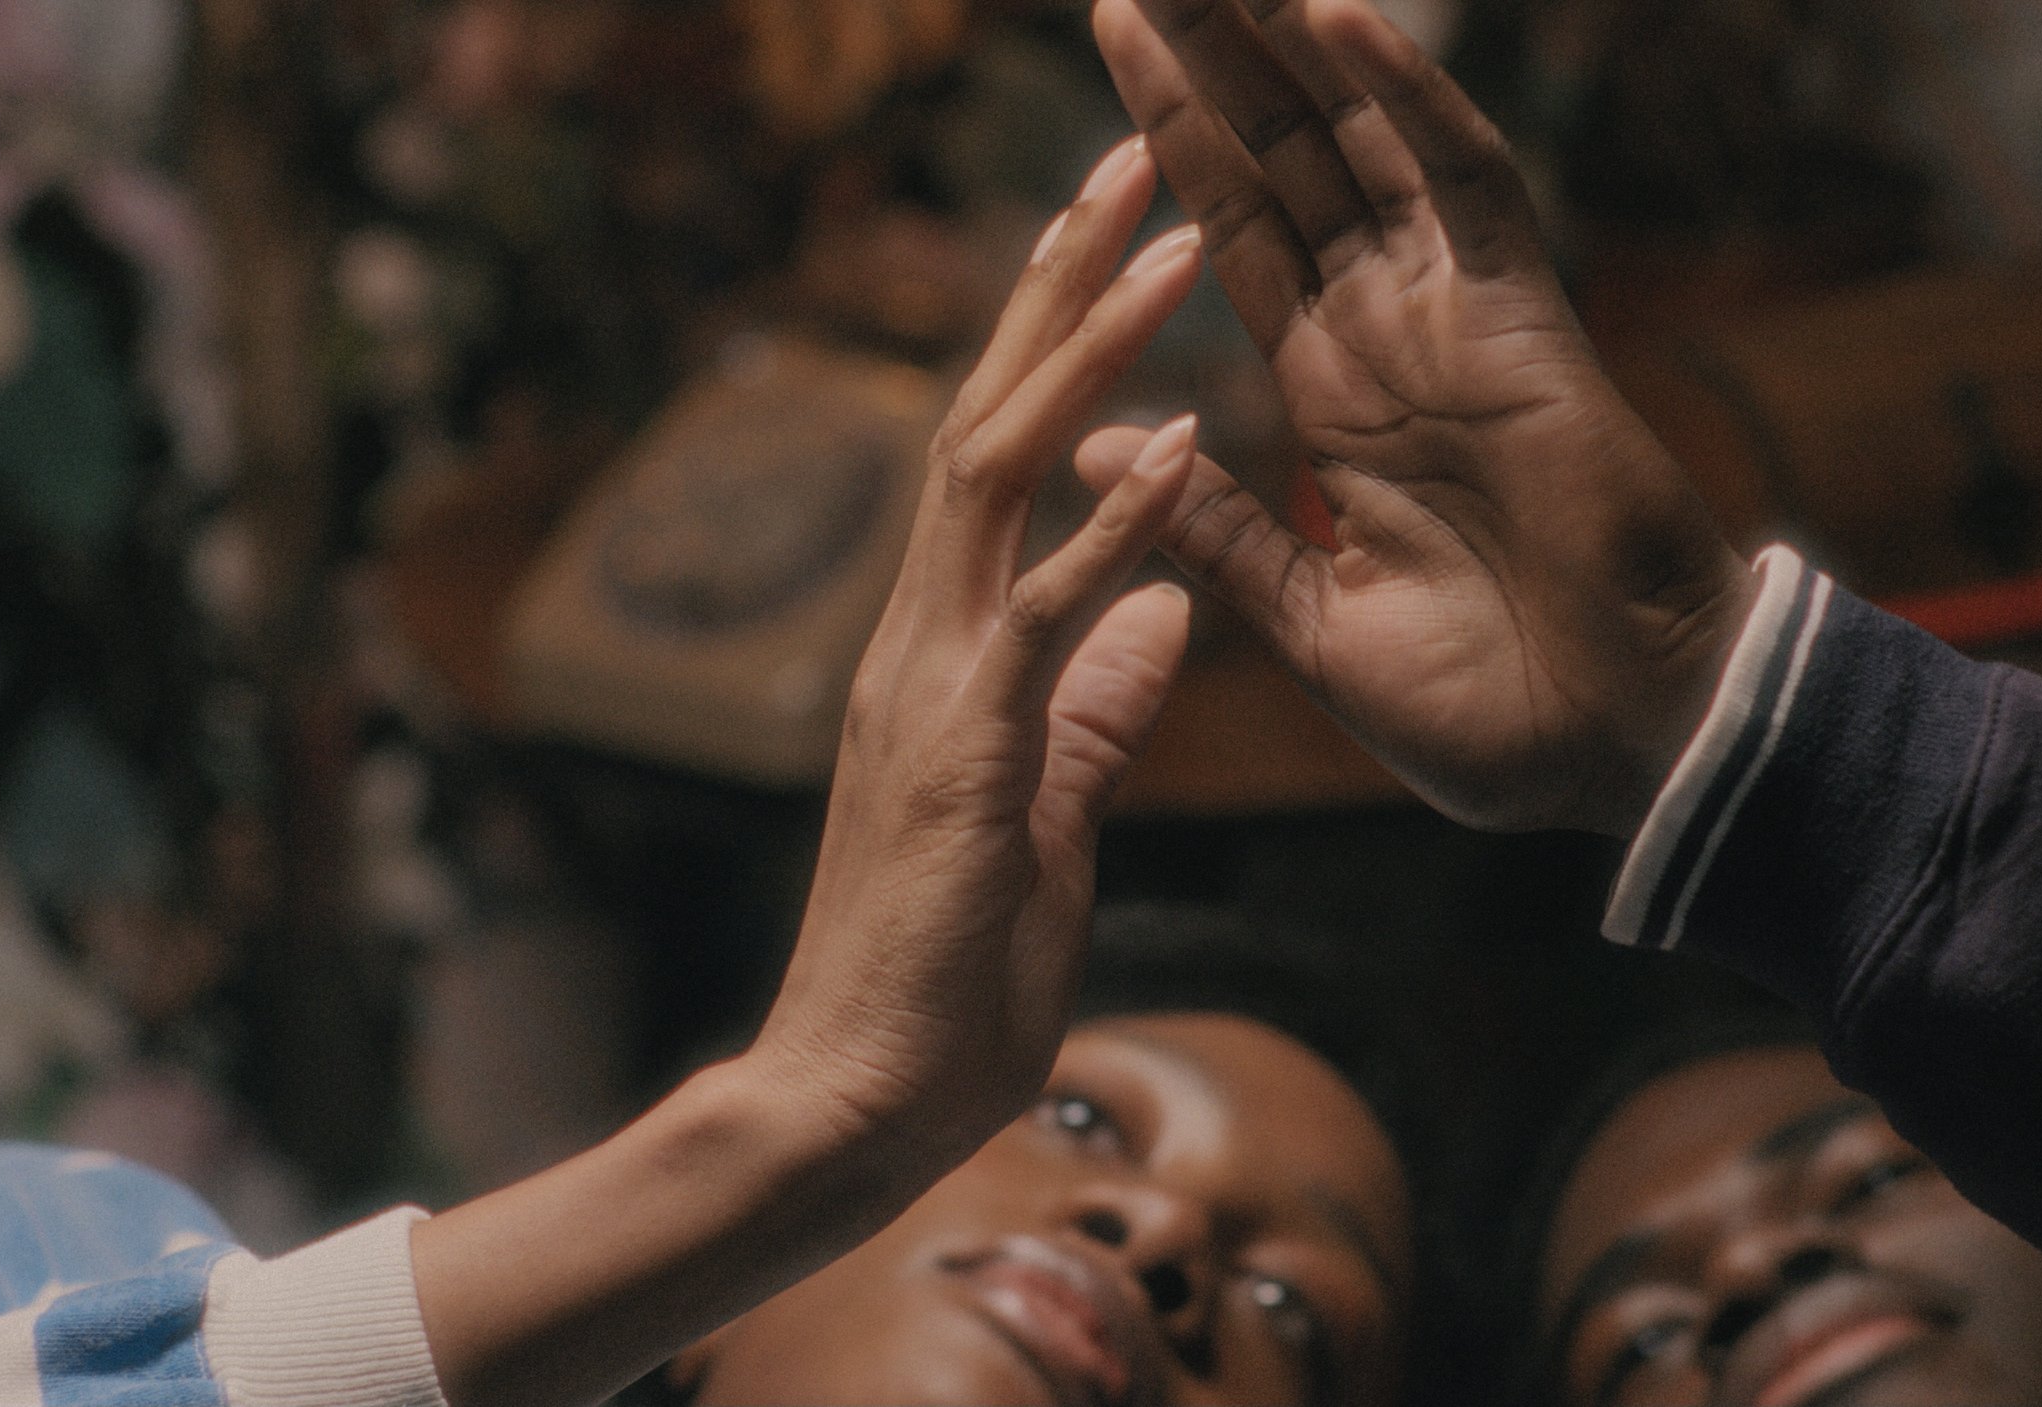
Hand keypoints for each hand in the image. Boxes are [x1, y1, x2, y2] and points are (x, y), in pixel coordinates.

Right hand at [757, 135, 1205, 1166]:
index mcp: (945, 644)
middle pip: (985, 414)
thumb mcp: (1050, 812)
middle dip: (1062, 281)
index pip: (997, 451)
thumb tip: (1163, 614)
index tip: (1123, 232)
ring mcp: (932, 683)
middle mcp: (921, 634)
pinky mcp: (966, 752)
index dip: (1057, 336)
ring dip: (1089, 351)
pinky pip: (1042, 611)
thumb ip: (1096, 706)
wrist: (859, 1100)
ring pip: (998, 472)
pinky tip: (1181, 439)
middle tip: (1132, 156)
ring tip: (1173, 238)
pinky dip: (1113, 521)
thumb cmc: (949, 968)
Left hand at [1081, 0, 1757, 834]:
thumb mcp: (1313, 621)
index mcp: (1334, 399)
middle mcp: (1387, 335)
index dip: (1173, 144)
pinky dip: (1406, 101)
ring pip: (1358, 148)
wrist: (1625, 750)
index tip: (1117, 50)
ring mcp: (1453, 319)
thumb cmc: (1494, 711)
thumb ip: (1216, 530)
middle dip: (1210, 70)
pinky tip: (1337, 18)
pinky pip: (1464, 186)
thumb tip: (1087, 449)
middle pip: (1282, 165)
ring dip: (1282, 55)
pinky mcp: (1520, 324)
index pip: (1235, 236)